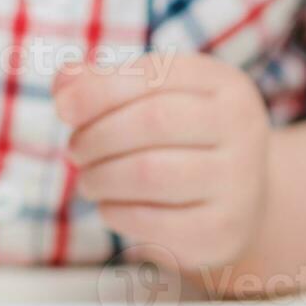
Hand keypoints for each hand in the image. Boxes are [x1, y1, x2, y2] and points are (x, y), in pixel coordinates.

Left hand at [53, 53, 270, 271]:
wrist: (238, 205)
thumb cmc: (182, 143)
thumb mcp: (154, 103)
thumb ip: (104, 85)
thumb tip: (64, 82)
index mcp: (224, 86)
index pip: (155, 75)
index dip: (100, 89)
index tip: (63, 107)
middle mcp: (242, 129)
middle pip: (152, 121)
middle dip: (97, 136)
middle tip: (76, 151)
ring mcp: (237, 182)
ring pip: (149, 173)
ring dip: (100, 177)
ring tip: (89, 180)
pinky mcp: (222, 231)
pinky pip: (151, 220)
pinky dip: (114, 212)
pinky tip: (110, 206)